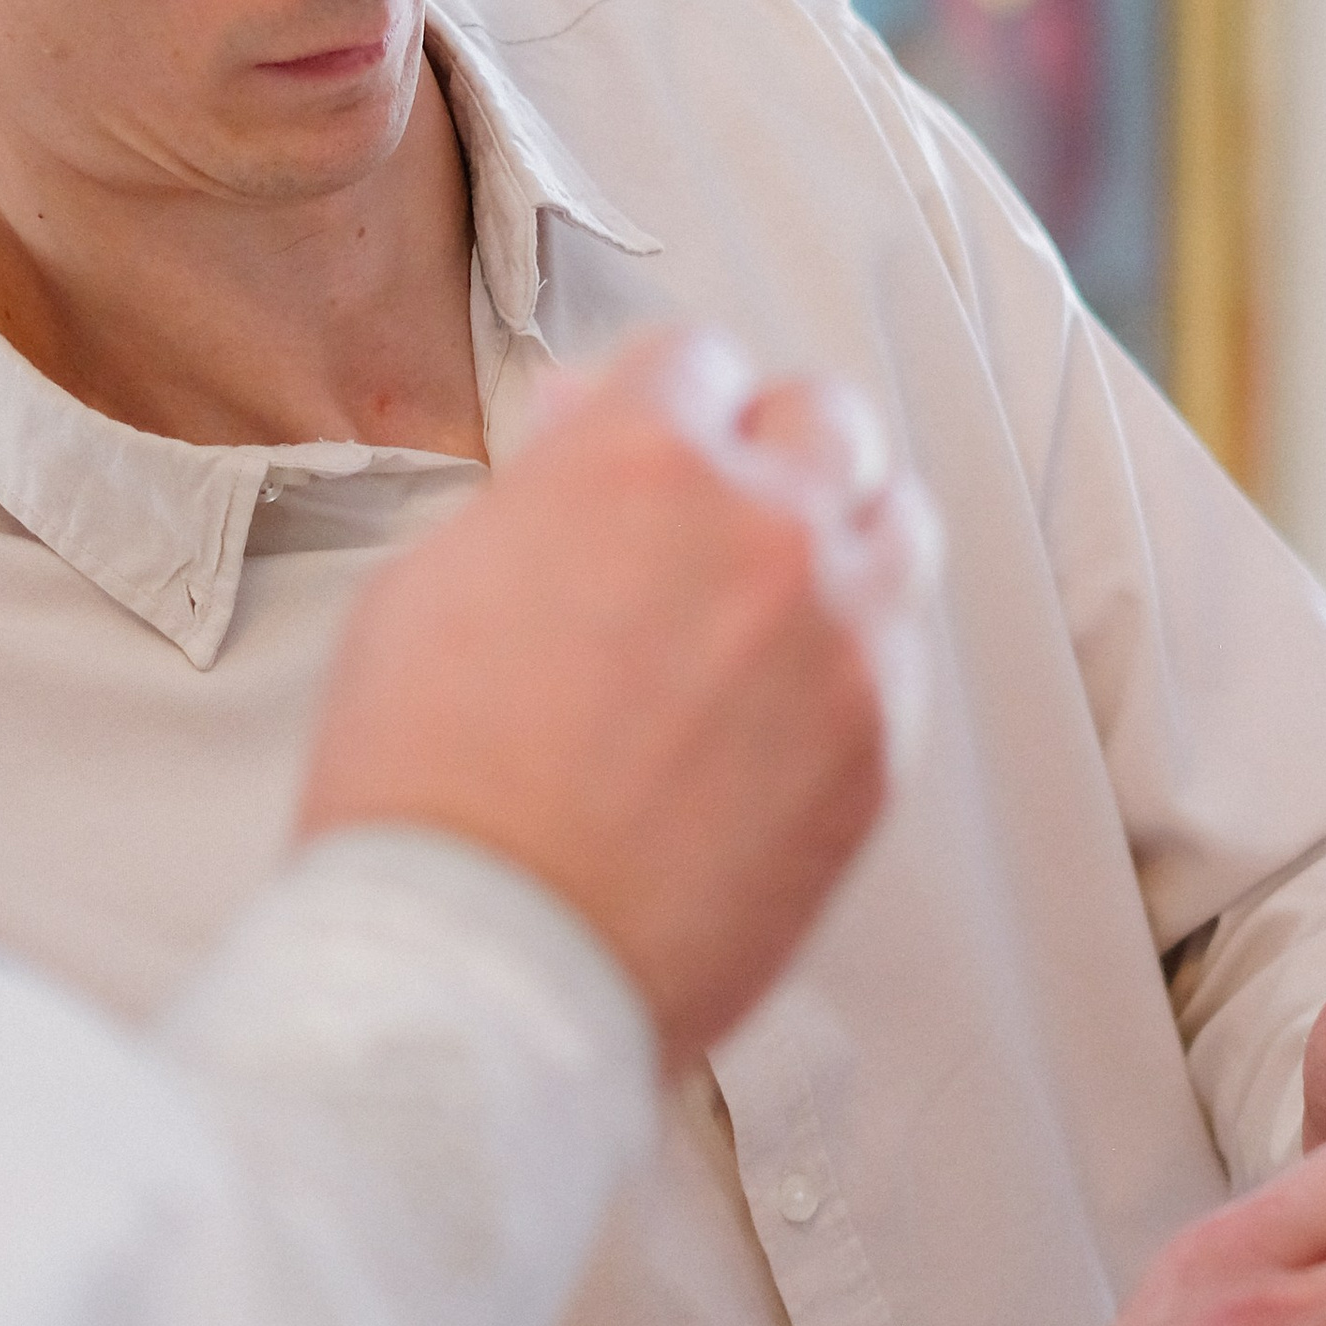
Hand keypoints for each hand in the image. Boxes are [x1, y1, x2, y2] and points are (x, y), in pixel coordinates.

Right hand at [296, 327, 936, 1070]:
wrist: (482, 962)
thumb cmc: (423, 782)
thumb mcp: (436, 581)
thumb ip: (542, 489)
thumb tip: (593, 425)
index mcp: (645, 463)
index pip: (699, 363)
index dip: (662, 407)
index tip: (647, 448)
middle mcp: (768, 532)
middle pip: (828, 422)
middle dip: (769, 451)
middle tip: (716, 512)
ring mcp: (843, 643)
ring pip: (895, 526)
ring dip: (839, 539)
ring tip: (771, 601)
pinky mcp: (880, 751)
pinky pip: (901, 657)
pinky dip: (854, 656)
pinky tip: (783, 704)